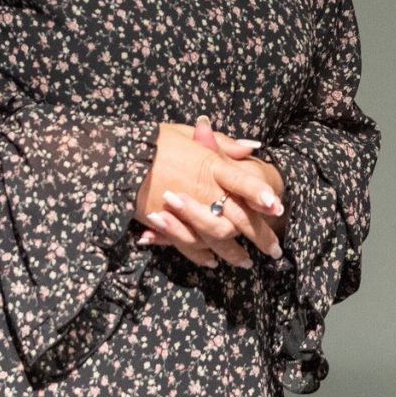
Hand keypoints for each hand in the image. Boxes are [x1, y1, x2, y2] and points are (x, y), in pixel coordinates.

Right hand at [136, 117, 285, 267]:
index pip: (241, 181)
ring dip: (233, 252)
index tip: (277, 207)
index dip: (260, 194)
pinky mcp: (167, 224)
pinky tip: (213, 262)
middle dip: (258, 235)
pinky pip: (189, 244)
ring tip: (246, 263)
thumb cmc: (156, 142)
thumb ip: (223, 143)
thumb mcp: (188, 133)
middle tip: (274, 251)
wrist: (119, 158)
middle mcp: (201, 189)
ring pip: (217, 236)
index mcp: (209, 165)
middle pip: (236, 217)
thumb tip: (253, 148)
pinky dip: (202, 255)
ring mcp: (184, 210)